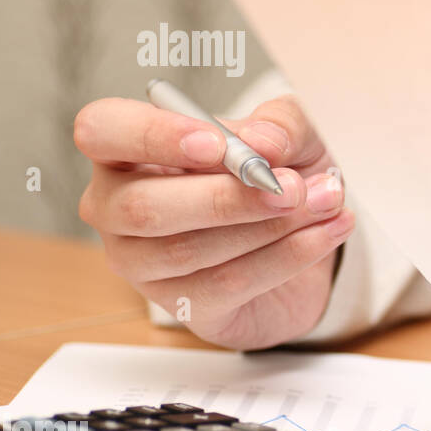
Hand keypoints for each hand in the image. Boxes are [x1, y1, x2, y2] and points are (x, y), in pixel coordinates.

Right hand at [75, 94, 353, 349]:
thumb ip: (280, 127)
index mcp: (126, 149)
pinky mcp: (182, 303)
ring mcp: (142, 262)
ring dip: (270, 226)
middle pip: (145, 207)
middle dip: (228, 197)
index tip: (217, 143)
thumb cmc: (278, 172)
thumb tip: (263, 145)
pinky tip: (326, 233)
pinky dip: (287, 256)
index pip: (102, 131)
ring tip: (328, 202)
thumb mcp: (291, 135)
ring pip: (189, 250)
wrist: (305, 236)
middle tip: (294, 186)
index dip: (154, 136)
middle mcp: (117, 207)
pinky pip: (228, 283)